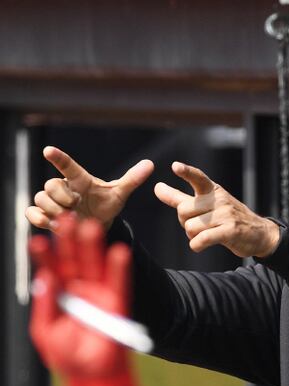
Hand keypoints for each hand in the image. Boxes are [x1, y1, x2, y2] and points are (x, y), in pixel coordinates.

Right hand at [25, 146, 153, 232]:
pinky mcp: (45, 216)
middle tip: (77, 207)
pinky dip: (40, 219)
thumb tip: (150, 164)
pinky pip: (31, 213)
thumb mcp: (119, 194)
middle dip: (63, 198)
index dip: (58, 157)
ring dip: (55, 210)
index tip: (48, 150)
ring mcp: (52, 201)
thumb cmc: (106, 206)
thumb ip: (132, 180)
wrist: (98, 225)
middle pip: (50, 185)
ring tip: (71, 219)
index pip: (67, 165)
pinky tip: (52, 224)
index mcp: (79, 179)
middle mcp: (63, 187)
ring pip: (41, 199)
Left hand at [30, 213, 130, 380]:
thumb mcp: (45, 331)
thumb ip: (45, 305)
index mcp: (58, 293)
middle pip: (73, 259)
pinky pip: (120, 282)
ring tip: (90, 226)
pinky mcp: (117, 303)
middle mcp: (78, 289)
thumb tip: (43, 278)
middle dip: (69, 240)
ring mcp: (98, 294)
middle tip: (65, 218)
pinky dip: (120, 268)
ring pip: (95, 265)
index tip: (37, 240)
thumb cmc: (66, 357)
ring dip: (93, 246)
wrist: (92, 376)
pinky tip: (119, 251)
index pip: (50, 268)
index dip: (45, 255)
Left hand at [154, 162, 279, 257]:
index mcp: (213, 190)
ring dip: (191, 236)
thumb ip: (180, 197)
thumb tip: (156, 187)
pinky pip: (202, 239)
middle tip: (195, 226)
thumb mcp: (206, 204)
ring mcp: (226, 215)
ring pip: (191, 227)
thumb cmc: (228, 217)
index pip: (198, 177)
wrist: (259, 233)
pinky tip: (199, 245)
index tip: (174, 166)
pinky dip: (196, 245)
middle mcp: (219, 199)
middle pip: (183, 210)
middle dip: (184, 222)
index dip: (186, 172)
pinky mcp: (230, 231)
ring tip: (203, 235)